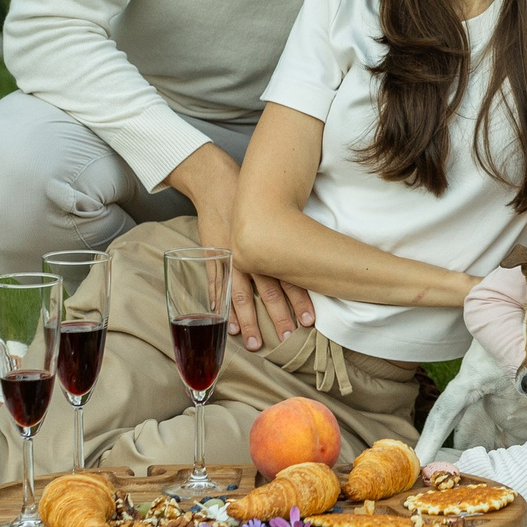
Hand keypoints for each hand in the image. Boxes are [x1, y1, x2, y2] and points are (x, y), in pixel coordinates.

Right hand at [170, 143, 314, 351]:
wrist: (218, 184)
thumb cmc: (250, 198)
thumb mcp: (275, 215)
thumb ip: (289, 237)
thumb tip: (313, 253)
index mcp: (270, 245)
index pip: (289, 277)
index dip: (300, 300)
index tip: (309, 321)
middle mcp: (252, 254)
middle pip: (268, 292)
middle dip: (278, 317)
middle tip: (288, 339)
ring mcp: (229, 258)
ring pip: (241, 296)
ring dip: (249, 321)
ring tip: (255, 342)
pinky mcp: (213, 258)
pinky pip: (218, 288)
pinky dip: (222, 308)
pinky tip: (228, 325)